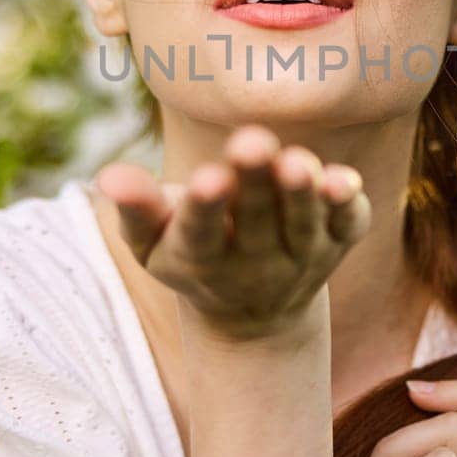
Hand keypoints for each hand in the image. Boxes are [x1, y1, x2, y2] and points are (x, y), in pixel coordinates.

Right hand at [94, 124, 371, 339]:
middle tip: (253, 142)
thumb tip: (108, 177)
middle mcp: (255, 264)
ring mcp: (302, 256)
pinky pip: (347, 226)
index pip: (201, 234)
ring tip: (298, 161)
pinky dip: (348, 206)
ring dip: (303, 195)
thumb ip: (135, 208)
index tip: (208, 180)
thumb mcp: (152, 242)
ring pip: (304, 225)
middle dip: (256, 184)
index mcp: (202, 259)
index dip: (205, 208)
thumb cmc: (189, 252)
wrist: (254, 313)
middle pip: (257, 223)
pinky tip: (346, 181)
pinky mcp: (339, 242)